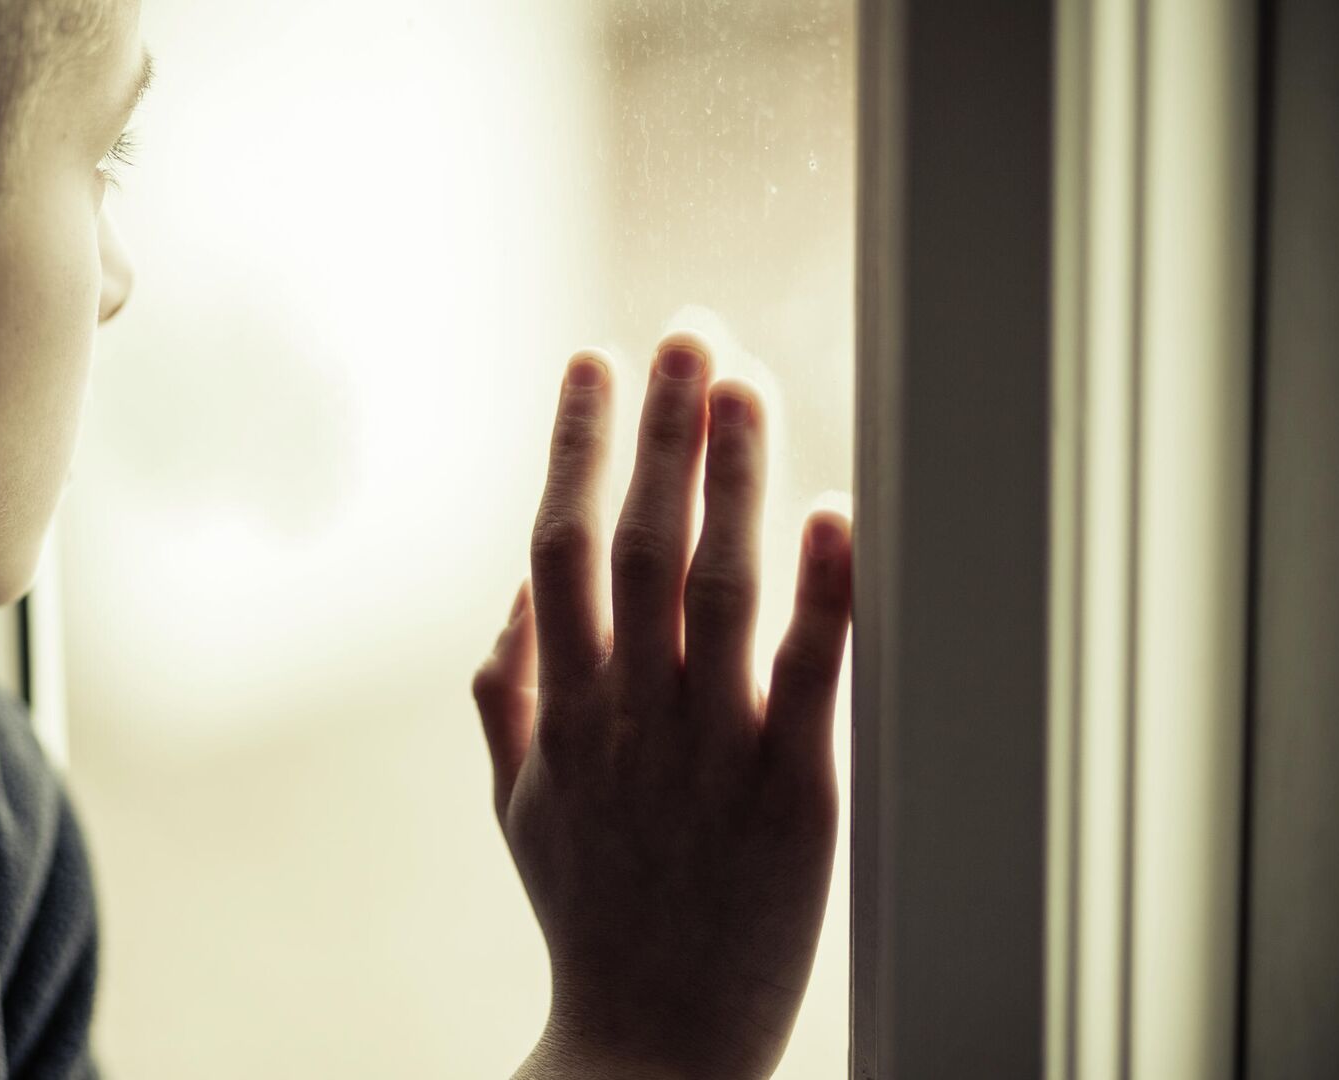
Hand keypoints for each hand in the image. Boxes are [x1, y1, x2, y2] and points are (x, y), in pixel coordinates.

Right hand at [472, 332, 853, 1079]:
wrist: (650, 1046)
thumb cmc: (590, 914)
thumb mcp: (518, 805)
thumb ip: (504, 691)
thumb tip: (515, 588)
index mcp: (560, 711)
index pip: (556, 546)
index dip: (572, 445)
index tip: (592, 357)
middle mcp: (626, 716)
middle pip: (632, 543)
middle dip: (656, 427)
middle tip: (684, 330)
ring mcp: (709, 751)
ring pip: (714, 586)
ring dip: (728, 477)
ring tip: (744, 380)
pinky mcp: (794, 793)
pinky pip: (809, 675)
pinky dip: (822, 590)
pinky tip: (835, 507)